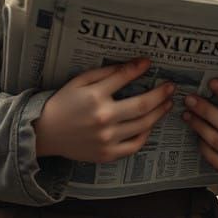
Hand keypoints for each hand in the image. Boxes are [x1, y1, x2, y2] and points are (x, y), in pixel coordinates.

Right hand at [33, 59, 173, 162]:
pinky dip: (145, 135)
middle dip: (161, 94)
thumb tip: (135, 65)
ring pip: (143, 125)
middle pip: (142, 105)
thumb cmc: (63, 103)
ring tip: (167, 104)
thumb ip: (107, 72)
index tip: (150, 63)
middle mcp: (103, 118)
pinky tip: (149, 125)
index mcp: (95, 96)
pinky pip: (134, 145)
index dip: (139, 68)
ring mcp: (107, 138)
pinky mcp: (107, 154)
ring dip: (159, 113)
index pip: (124, 77)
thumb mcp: (80, 81)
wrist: (45, 132)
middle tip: (171, 87)